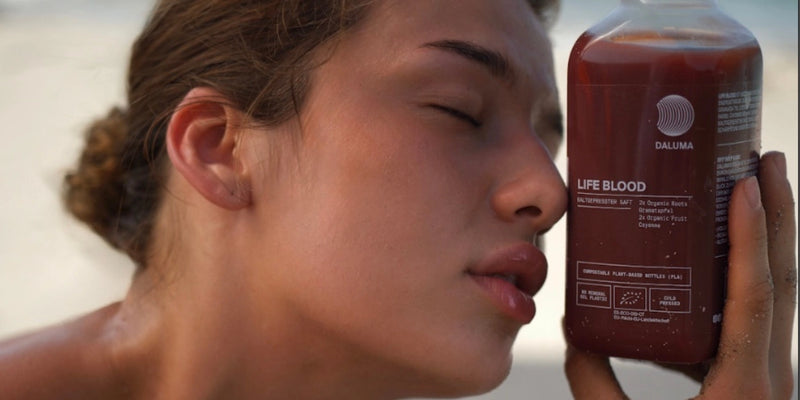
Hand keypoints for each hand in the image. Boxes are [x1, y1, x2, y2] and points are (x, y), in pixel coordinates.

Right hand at [564, 152, 796, 399]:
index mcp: (747, 386)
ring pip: (779, 293)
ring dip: (769, 238)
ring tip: (748, 188)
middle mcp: (771, 372)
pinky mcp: (757, 375)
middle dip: (779, 215)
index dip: (753, 239)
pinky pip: (758, 313)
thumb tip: (575, 327)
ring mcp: (770, 372)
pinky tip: (716, 260)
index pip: (757, 299)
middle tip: (762, 158)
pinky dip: (746, 274)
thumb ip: (596, 384)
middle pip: (784, 281)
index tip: (745, 184)